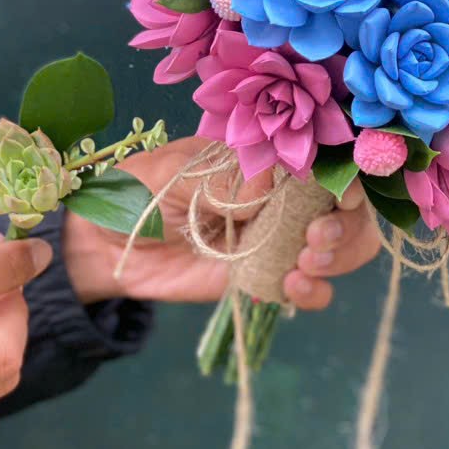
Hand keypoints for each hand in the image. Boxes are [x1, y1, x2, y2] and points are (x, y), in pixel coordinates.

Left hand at [62, 136, 382, 309]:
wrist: (102, 245)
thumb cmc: (134, 191)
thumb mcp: (169, 175)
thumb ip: (219, 180)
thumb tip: (270, 183)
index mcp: (262, 157)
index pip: (323, 159)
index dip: (345, 175)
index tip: (341, 195)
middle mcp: (280, 195)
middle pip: (346, 206)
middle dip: (346, 224)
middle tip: (316, 240)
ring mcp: (275, 237)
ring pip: (340, 246)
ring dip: (339, 256)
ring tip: (305, 265)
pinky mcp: (263, 276)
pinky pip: (306, 287)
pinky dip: (313, 291)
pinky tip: (291, 288)